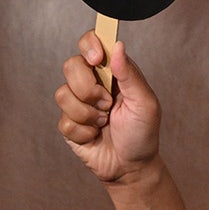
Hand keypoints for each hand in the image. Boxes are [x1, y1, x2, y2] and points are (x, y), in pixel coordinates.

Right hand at [55, 31, 161, 184]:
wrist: (131, 166)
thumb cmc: (142, 133)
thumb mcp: (145, 103)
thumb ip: (130, 75)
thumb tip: (117, 46)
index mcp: (111, 72)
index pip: (91, 43)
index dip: (88, 44)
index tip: (96, 59)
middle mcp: (92, 83)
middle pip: (70, 65)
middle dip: (88, 88)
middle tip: (107, 104)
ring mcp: (78, 102)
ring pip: (63, 94)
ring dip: (88, 113)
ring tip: (104, 122)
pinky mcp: (68, 124)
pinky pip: (64, 120)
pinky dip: (83, 131)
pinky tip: (95, 135)